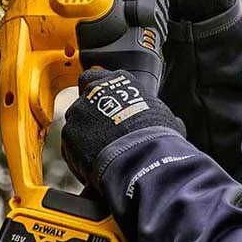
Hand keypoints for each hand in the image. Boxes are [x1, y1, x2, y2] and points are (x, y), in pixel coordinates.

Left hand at [61, 69, 184, 186]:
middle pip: (82, 101)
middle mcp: (94, 91)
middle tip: (103, 133)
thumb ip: (155, 112)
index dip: (96, 92)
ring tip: (100, 153)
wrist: (141, 157)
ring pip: (75, 124)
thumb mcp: (162, 115)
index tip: (101, 104)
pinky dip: (78, 156)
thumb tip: (173, 123)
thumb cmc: (155, 134)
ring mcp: (79, 113)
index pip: (94, 76)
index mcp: (117, 80)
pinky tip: (94, 165)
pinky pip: (70, 147)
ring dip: (83, 136)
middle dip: (89, 116)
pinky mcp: (69, 136)